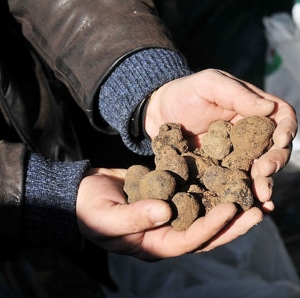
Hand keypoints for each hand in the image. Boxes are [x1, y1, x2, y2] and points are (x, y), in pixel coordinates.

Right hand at [76, 168, 261, 259]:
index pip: (189, 241)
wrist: (83, 190)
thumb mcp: (105, 217)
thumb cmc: (89, 208)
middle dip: (232, 223)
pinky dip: (209, 186)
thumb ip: (133, 218)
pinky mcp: (168, 194)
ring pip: (203, 212)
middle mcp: (165, 232)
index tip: (232, 210)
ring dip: (226, 204)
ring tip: (252, 194)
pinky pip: (192, 193)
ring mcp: (168, 213)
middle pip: (205, 232)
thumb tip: (164, 212)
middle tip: (258, 209)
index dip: (211, 227)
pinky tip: (225, 175)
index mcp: (152, 244)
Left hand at [145, 69, 296, 209]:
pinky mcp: (219, 169)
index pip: (280, 117)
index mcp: (251, 110)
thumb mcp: (209, 85)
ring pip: (257, 169)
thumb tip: (269, 108)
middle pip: (273, 148)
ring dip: (263, 182)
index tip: (280, 140)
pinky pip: (235, 182)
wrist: (158, 113)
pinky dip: (243, 193)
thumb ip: (237, 94)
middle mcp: (247, 134)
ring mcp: (234, 154)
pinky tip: (248, 204)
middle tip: (265, 171)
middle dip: (274, 161)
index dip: (286, 128)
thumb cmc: (184, 93)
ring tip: (261, 194)